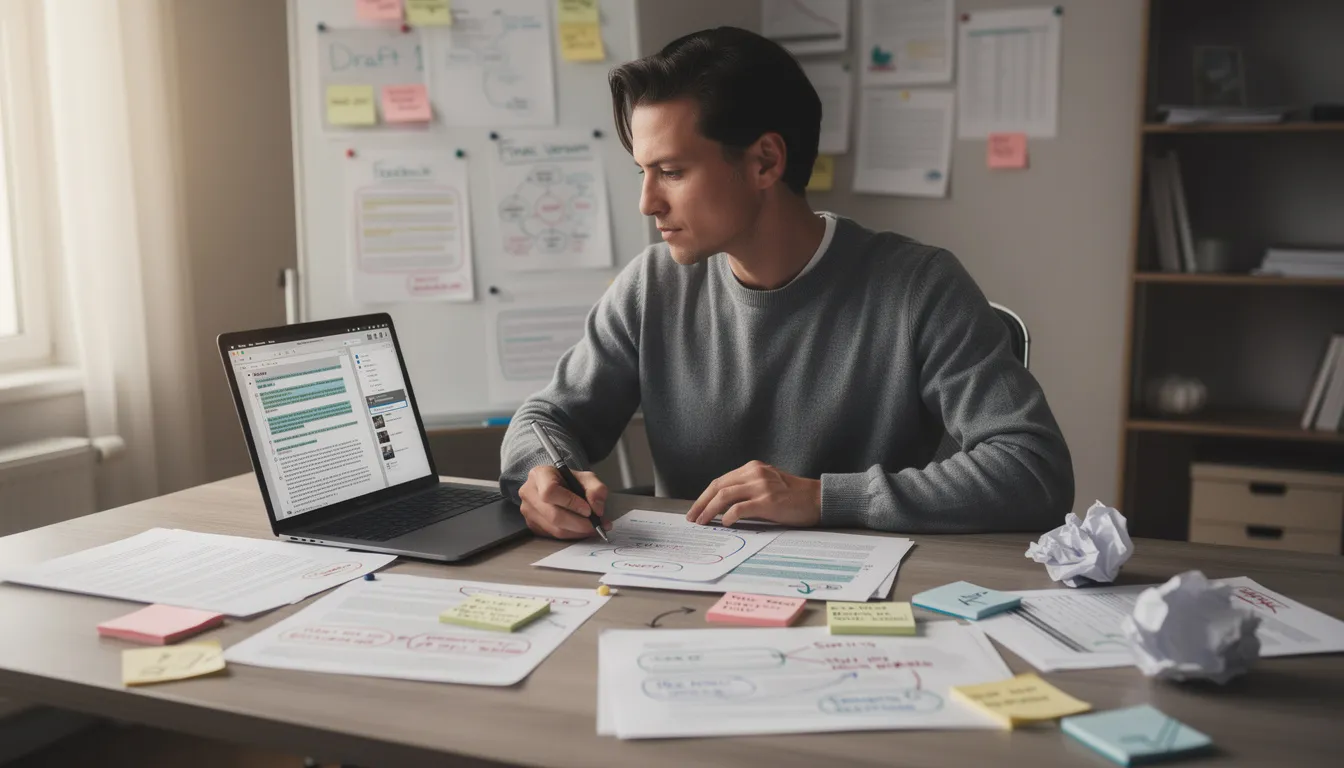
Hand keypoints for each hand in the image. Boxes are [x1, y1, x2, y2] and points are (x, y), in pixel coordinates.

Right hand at [518, 465, 610, 539]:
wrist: (555, 485)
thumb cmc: (568, 480)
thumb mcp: (586, 477)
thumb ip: (596, 489)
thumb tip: (597, 509)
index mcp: (540, 474)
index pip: (550, 491)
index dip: (570, 503)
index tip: (588, 510)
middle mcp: (529, 492)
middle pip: (553, 514)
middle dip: (578, 523)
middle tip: (595, 524)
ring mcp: (528, 511)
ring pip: (554, 529)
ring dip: (577, 531)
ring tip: (592, 528)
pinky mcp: (532, 525)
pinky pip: (553, 535)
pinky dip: (571, 535)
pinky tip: (580, 529)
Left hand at [686, 460, 821, 527]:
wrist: (818, 499)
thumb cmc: (793, 496)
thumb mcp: (767, 485)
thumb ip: (747, 489)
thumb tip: (721, 507)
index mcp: (753, 468)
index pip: (720, 481)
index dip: (704, 496)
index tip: (695, 509)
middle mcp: (755, 473)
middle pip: (718, 486)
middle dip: (701, 503)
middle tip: (692, 518)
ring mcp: (762, 486)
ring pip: (725, 495)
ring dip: (709, 510)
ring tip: (702, 522)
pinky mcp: (768, 501)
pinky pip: (740, 508)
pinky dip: (728, 515)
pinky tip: (724, 523)